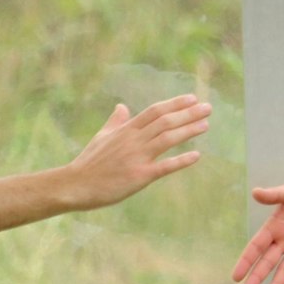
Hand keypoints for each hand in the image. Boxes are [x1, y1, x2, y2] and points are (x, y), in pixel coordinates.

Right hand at [64, 95, 208, 208]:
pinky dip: (181, 160)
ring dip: (188, 130)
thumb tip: (121, 106)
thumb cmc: (89, 162)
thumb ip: (115, 122)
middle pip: (165, 121)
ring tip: (206, 124)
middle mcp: (133, 140)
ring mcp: (137, 157)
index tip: (192, 98)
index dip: (174, 104)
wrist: (75, 185)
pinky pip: (164, 166)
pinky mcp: (139, 176)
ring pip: (167, 139)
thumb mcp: (102, 137)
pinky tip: (197, 155)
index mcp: (126, 130)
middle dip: (188, 113)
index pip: (154, 111)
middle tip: (208, 108)